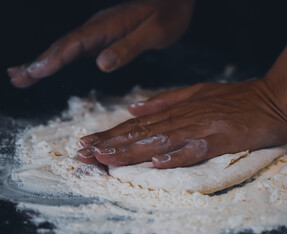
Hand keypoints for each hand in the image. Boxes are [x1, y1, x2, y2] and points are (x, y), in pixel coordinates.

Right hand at [7, 0, 193, 86]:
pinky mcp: (105, 34)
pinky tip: (52, 64)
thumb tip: (102, 64)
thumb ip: (128, 48)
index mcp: (108, 26)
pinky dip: (61, 57)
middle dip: (39, 62)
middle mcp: (99, 27)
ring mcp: (100, 29)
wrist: (175, 0)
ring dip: (44, 60)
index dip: (53, 59)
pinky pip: (78, 47)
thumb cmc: (168, 15)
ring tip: (23, 74)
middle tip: (17, 78)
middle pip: (63, 45)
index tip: (34, 72)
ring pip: (67, 46)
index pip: (74, 44)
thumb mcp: (153, 33)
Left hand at [77, 79, 286, 168]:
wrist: (275, 97)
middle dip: (109, 144)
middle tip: (81, 154)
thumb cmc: (238, 97)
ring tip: (103, 159)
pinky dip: (175, 156)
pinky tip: (156, 164)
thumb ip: (166, 99)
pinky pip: (195, 149)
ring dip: (130, 151)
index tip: (87, 143)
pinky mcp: (221, 138)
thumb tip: (135, 105)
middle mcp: (185, 118)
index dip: (111, 134)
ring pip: (159, 141)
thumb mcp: (198, 92)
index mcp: (179, 109)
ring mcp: (202, 127)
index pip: (138, 124)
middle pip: (141, 133)